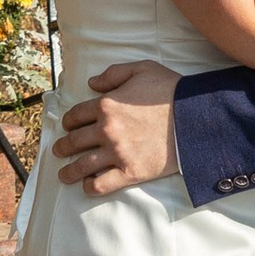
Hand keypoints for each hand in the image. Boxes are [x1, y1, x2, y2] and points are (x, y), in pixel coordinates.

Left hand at [54, 63, 179, 192]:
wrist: (195, 117)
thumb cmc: (170, 91)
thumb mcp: (141, 69)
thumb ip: (113, 74)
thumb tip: (91, 83)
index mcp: (106, 105)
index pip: (76, 116)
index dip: (68, 122)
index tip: (67, 127)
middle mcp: (107, 130)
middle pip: (74, 141)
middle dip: (62, 147)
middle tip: (59, 151)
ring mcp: (117, 153)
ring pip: (82, 166)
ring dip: (69, 172)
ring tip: (64, 176)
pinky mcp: (130, 172)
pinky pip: (101, 185)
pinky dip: (90, 186)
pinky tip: (88, 185)